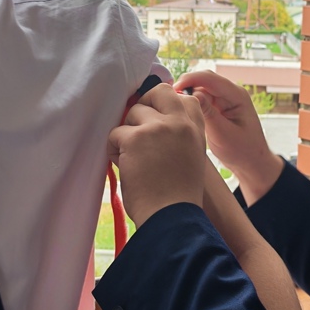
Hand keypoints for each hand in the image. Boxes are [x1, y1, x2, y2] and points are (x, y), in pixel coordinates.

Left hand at [108, 84, 206, 224]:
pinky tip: (125, 167)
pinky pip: (115, 133)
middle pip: (158, 92)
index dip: (166, 104)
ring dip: (127, 134)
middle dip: (144, 105)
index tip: (157, 120)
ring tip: (133, 159)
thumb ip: (180, 136)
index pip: (184, 98)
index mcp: (196, 130)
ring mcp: (158, 128)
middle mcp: (179, 123)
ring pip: (132, 113)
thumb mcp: (192, 158)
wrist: (172, 217)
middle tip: (138, 128)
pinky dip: (114, 150)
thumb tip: (155, 121)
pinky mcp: (135, 138)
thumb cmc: (179, 196)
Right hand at [174, 70, 282, 203]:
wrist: (251, 163)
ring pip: (199, 89)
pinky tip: (182, 112)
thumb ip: (208, 113)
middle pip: (203, 81)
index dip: (190, 80)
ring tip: (174, 108)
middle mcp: (230, 94)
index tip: (174, 89)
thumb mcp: (223, 134)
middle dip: (186, 86)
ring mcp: (223, 100)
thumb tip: (190, 95)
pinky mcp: (217, 108)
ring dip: (187, 96)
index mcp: (237, 96)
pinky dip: (190, 103)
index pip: (210, 78)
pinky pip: (200, 99)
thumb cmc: (243, 151)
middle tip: (170, 100)